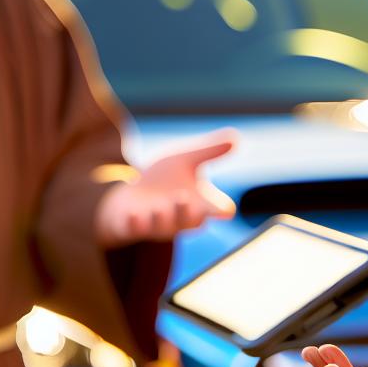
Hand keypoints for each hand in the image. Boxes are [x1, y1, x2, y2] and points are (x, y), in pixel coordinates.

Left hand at [95, 130, 237, 246]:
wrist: (131, 197)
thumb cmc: (164, 181)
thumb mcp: (184, 162)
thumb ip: (209, 152)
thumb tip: (236, 138)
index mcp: (198, 204)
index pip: (217, 210)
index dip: (222, 211)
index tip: (226, 210)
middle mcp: (180, 218)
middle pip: (190, 222)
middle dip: (187, 212)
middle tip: (183, 197)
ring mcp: (155, 224)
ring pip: (162, 226)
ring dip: (162, 217)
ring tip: (160, 207)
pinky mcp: (133, 226)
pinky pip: (135, 229)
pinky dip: (135, 223)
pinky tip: (134, 214)